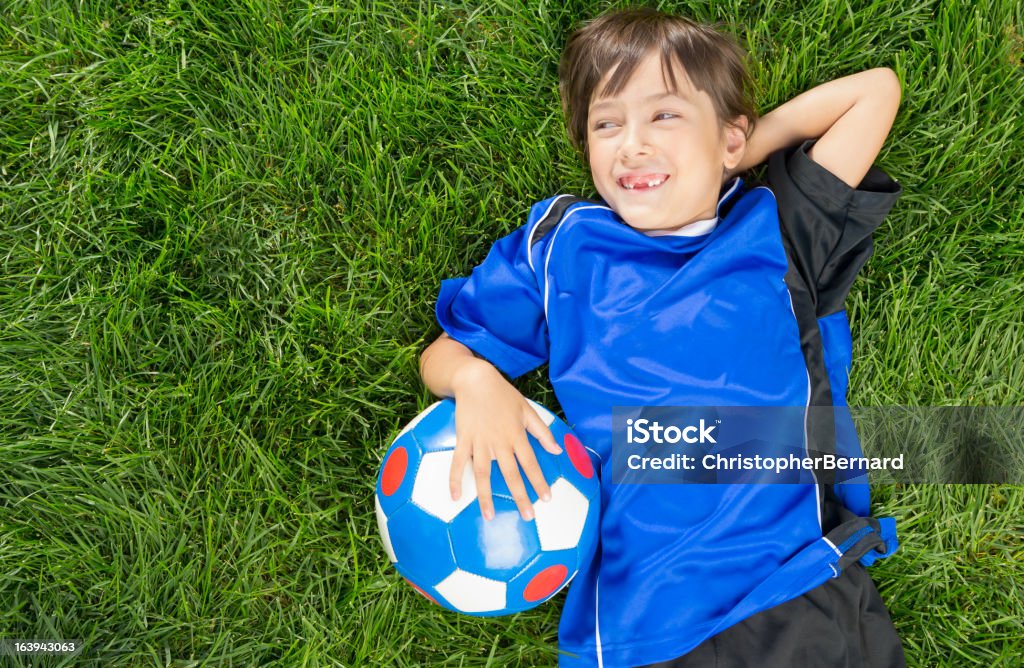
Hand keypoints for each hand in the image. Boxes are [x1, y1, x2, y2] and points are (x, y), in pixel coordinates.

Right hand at [448, 360, 562, 521]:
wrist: (476, 380)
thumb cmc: (503, 395)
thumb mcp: (527, 410)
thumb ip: (542, 432)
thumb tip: (557, 451)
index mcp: (517, 435)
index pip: (531, 464)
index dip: (539, 482)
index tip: (546, 499)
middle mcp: (499, 442)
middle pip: (511, 474)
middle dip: (520, 497)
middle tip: (528, 517)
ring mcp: (480, 442)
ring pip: (484, 474)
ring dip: (486, 496)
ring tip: (489, 516)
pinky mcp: (463, 440)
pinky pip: (458, 463)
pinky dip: (455, 479)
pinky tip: (455, 497)